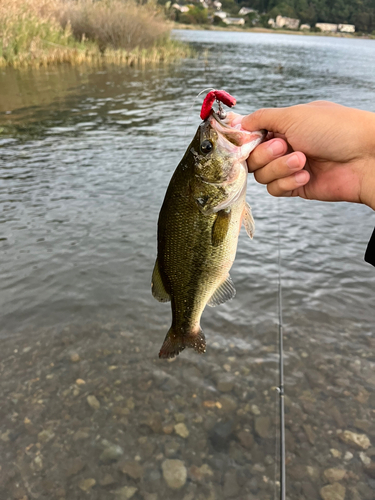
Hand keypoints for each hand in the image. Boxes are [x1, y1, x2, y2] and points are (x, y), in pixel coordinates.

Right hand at [242, 101, 374, 209]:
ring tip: (302, 161)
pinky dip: (287, 182)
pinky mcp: (296, 186)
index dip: (246, 142)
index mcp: (283, 126)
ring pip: (262, 176)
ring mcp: (290, 167)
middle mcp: (284, 146)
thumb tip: (239, 122)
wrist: (364, 158)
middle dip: (266, 154)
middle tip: (285, 146)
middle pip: (252, 159)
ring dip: (280, 168)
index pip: (251, 137)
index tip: (247, 142)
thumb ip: (262, 118)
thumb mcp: (294, 114)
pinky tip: (306, 176)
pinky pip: (276, 189)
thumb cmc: (335, 129)